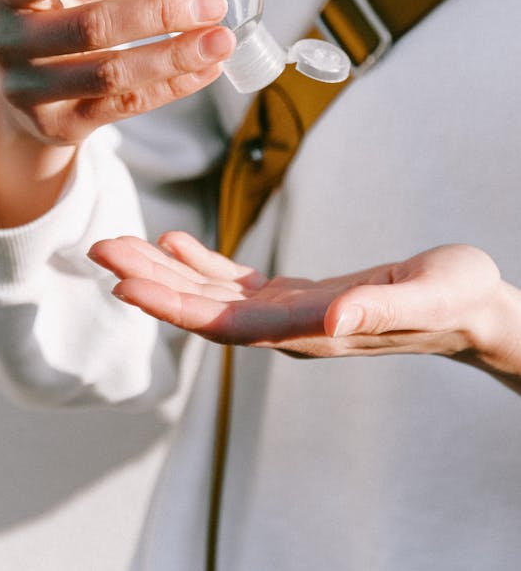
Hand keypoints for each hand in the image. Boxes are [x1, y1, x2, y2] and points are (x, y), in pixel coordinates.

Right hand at [0, 0, 234, 147]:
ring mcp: (28, 90)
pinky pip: (124, 106)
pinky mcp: (58, 125)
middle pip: (90, 27)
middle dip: (159, 14)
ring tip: (221, 39)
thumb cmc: (60, 16)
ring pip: (111, 74)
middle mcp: (7, 41)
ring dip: (173, 56)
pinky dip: (172, 86)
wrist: (24, 89)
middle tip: (211, 2)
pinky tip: (208, 68)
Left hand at [88, 231, 514, 368]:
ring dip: (164, 271)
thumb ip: (382, 308)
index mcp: (311, 328)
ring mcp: (290, 313)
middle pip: (203, 308)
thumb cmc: (456, 297)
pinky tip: (176, 241)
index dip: (173, 305)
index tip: (125, 285)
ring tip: (120, 243)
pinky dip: (201, 263)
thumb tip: (333, 318)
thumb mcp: (428, 295)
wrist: (470, 308)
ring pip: (211, 294)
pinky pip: (236, 282)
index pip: (225, 323)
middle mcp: (289, 327)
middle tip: (100, 249)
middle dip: (150, 281)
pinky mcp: (297, 296)